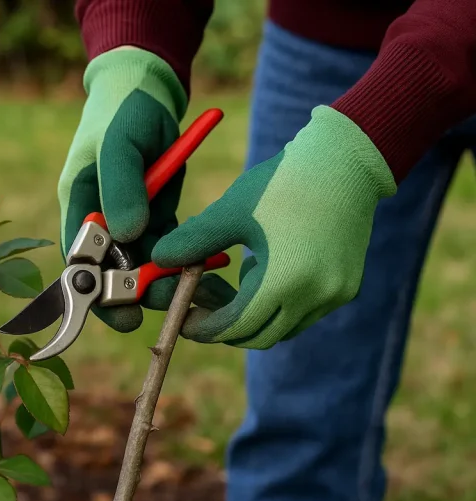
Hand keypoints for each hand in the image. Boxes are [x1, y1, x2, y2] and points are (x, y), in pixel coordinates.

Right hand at [58, 47, 234, 331]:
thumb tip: (126, 236)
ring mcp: (128, 221)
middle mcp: (100, 220)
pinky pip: (169, 246)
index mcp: (79, 206)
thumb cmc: (123, 112)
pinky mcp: (155, 216)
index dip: (97, 292)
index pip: (80, 260)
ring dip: (170, 280)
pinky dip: (187, 259)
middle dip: (141, 292)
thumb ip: (120, 187)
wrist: (147, 92)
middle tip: (173, 305)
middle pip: (113, 270)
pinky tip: (213, 271)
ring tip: (203, 295)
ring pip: (144, 263)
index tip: (123, 313)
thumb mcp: (118, 144)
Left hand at [151, 106, 397, 348]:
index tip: (184, 320)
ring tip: (239, 276)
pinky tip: (267, 267)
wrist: (346, 159)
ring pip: (284, 327)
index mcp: (284, 280)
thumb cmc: (282, 182)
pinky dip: (279, 303)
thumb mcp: (229, 212)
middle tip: (203, 305)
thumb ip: (192, 242)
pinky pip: (304, 311)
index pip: (236, 327)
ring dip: (254, 316)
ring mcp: (336, 294)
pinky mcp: (347, 286)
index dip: (205, 328)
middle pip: (260, 336)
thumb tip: (158, 260)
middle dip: (227, 327)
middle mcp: (315, 297)